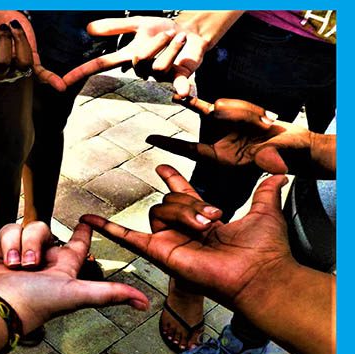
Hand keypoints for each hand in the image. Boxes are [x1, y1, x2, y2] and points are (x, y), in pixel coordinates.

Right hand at [0, 193, 148, 333]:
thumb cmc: (35, 304)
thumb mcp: (76, 294)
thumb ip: (109, 294)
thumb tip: (145, 303)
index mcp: (59, 270)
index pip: (76, 246)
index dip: (84, 233)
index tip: (87, 220)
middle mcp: (37, 262)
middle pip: (40, 230)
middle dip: (32, 242)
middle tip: (27, 264)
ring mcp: (11, 257)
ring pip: (15, 229)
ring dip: (11, 242)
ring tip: (7, 264)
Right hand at [62, 16, 205, 96]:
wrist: (192, 33)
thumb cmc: (163, 29)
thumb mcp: (138, 23)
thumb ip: (115, 26)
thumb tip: (89, 28)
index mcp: (128, 57)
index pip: (100, 65)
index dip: (80, 73)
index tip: (62, 83)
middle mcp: (140, 70)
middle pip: (140, 59)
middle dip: (156, 42)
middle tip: (168, 33)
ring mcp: (159, 76)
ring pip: (159, 65)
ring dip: (172, 46)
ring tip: (179, 40)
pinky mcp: (180, 78)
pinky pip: (177, 84)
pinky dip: (180, 89)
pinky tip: (182, 93)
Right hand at [81, 169, 296, 307]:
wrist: (259, 274)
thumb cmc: (265, 251)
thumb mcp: (266, 212)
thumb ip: (266, 192)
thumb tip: (279, 174)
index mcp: (203, 220)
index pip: (182, 195)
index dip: (173, 179)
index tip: (162, 167)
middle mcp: (183, 231)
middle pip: (170, 200)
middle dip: (192, 203)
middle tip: (215, 219)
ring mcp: (169, 242)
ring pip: (160, 210)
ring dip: (183, 213)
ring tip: (204, 228)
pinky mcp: (160, 252)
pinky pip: (128, 238)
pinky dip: (107, 229)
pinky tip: (89, 220)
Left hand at [148, 97, 331, 177]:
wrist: (296, 146)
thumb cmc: (284, 157)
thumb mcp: (277, 160)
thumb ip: (271, 159)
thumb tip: (272, 164)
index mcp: (221, 157)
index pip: (190, 150)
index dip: (170, 144)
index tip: (149, 139)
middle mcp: (219, 139)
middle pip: (207, 113)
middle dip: (201, 105)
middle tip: (187, 98)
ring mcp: (227, 124)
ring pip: (224, 104)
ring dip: (248, 111)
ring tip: (268, 124)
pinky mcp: (237, 113)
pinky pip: (233, 102)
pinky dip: (250, 109)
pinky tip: (267, 119)